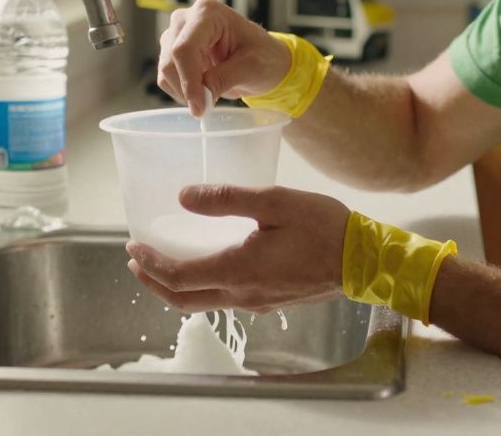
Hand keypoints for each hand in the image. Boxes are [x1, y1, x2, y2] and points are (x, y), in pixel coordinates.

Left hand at [126, 184, 351, 313]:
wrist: (367, 262)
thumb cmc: (325, 228)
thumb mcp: (275, 202)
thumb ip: (226, 199)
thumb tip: (183, 197)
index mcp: (237, 270)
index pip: (177, 277)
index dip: (150, 264)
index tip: (133, 246)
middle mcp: (242, 294)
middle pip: (183, 300)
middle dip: (153, 282)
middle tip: (136, 261)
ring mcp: (257, 302)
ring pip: (203, 303)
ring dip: (176, 286)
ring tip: (163, 263)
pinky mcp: (271, 301)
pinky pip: (225, 299)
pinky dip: (202, 286)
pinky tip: (207, 266)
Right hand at [157, 0, 290, 116]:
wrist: (262, 57)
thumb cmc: (263, 55)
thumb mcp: (251, 67)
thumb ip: (225, 78)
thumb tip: (202, 96)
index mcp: (208, 13)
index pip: (185, 48)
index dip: (189, 80)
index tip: (200, 106)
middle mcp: (186, 18)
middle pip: (171, 59)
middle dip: (187, 88)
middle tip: (207, 107)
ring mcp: (176, 34)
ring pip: (165, 70)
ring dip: (184, 91)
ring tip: (211, 93)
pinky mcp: (171, 50)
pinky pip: (166, 77)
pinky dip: (181, 91)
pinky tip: (202, 88)